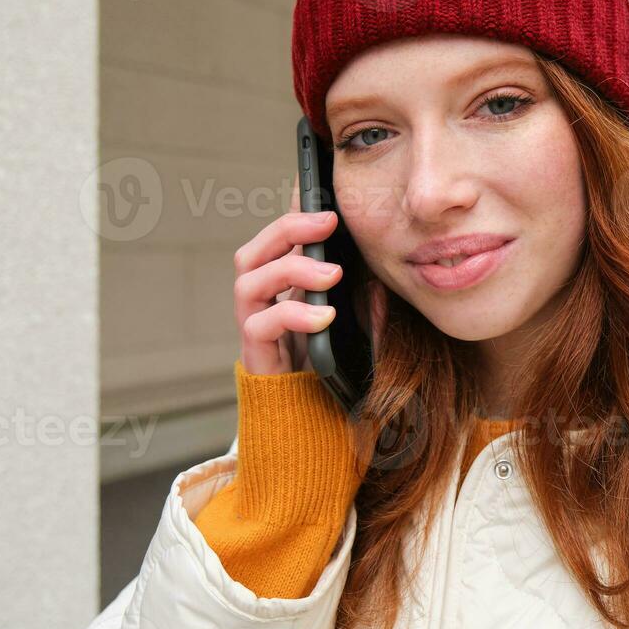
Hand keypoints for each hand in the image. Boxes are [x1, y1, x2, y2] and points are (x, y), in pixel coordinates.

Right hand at [234, 172, 386, 374]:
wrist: (316, 430)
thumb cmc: (334, 377)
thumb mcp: (361, 335)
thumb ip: (367, 309)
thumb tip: (380, 283)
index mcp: (284, 291)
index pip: (278, 243)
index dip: (293, 216)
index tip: (322, 197)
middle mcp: (263, 304)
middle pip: (254, 251)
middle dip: (288, 228)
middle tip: (328, 223)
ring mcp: (254, 328)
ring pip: (248, 280)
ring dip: (290, 268)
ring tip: (333, 274)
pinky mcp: (255, 356)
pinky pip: (259, 325)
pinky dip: (293, 314)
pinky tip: (324, 317)